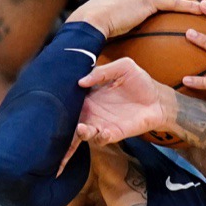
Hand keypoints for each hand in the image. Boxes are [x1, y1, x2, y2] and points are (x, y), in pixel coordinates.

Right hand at [59, 58, 173, 169]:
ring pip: (84, 133)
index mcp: (88, 97)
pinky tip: (104, 133)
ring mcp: (103, 124)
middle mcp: (91, 112)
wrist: (158, 98)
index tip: (47, 107)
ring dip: (81, 134)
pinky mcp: (116, 133)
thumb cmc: (140, 82)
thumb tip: (81, 81)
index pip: (69, 103)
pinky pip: (104, 138)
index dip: (58, 107)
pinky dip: (102, 137)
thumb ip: (102, 72)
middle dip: (63, 127)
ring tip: (82, 129)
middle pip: (71, 123)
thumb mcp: (123, 67)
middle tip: (61, 124)